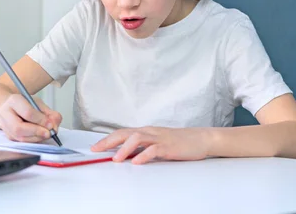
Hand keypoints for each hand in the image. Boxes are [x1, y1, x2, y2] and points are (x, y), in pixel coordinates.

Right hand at [0, 94, 61, 142]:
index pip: (27, 112)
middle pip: (19, 128)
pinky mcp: (8, 136)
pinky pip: (21, 142)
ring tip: (46, 134)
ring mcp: (5, 126)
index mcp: (14, 101)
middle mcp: (5, 114)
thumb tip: (54, 125)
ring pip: (20, 138)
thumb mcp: (38, 103)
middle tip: (48, 133)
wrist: (10, 106)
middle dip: (37, 132)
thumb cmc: (25, 104)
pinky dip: (33, 140)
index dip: (40, 120)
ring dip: (36, 138)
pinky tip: (39, 136)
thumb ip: (49, 113)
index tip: (50, 124)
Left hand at [91, 126, 212, 164]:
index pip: (122, 133)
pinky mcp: (169, 146)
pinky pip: (155, 149)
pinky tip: (137, 162)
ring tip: (116, 159)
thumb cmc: (178, 142)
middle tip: (96, 150)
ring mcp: (159, 138)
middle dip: (109, 142)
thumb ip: (142, 147)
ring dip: (125, 149)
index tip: (95, 147)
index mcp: (145, 131)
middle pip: (125, 133)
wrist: (200, 138)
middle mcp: (150, 132)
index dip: (107, 139)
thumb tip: (126, 155)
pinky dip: (145, 155)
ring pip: (137, 138)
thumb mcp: (156, 143)